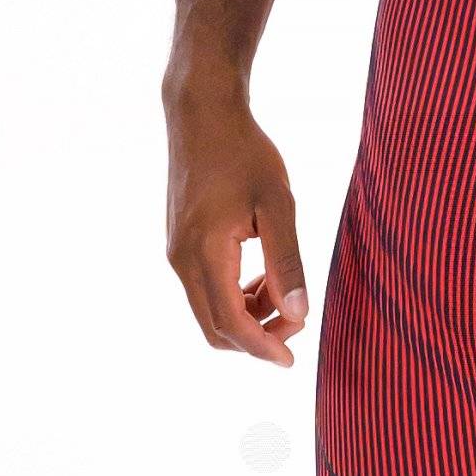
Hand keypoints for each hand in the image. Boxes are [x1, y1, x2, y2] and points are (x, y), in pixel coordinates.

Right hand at [165, 80, 307, 365]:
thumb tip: (299, 315)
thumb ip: (288, 263)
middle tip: (296, 325)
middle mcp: (181, 259)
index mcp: (205, 252)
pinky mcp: (179, 245)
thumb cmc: (245, 152)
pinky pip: (205, 290)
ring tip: (283, 294)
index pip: (232, 323)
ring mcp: (175, 253)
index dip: (263, 348)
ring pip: (210, 312)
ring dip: (248, 317)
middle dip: (257, 339)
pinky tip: (263, 278)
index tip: (292, 362)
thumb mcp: (278, 206)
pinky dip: (236, 298)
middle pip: (215, 329)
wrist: (202, 112)